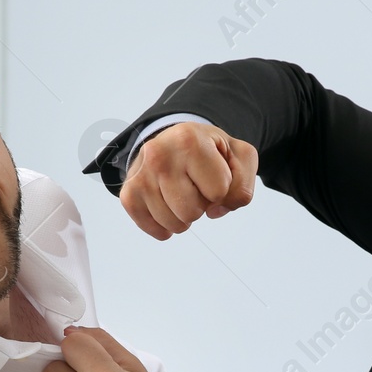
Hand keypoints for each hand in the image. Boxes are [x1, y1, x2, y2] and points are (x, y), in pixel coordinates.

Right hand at [120, 122, 257, 239]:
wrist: (176, 142)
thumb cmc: (210, 151)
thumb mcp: (240, 158)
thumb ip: (242, 187)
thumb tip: (214, 212)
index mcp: (189, 140)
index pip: (219, 191)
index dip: (222, 189)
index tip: (212, 172)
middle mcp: (158, 155)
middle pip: (193, 212)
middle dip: (201, 204)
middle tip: (195, 184)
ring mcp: (140, 175)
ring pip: (176, 225)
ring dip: (185, 216)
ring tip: (182, 192)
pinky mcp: (129, 194)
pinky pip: (156, 231)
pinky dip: (167, 226)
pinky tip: (168, 205)